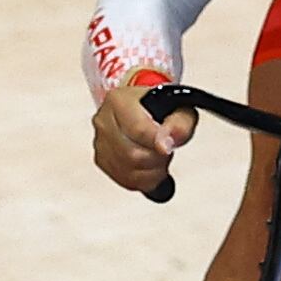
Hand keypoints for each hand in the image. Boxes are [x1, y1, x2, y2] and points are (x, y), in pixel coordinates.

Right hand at [90, 75, 194, 194]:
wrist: (144, 111)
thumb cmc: (159, 108)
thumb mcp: (179, 108)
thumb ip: (179, 123)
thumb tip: (171, 138)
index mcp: (119, 101)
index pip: (137, 128)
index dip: (156, 142)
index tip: (168, 150)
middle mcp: (104, 121)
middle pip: (131, 154)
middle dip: (156, 159)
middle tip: (168, 152)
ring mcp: (101, 142)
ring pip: (128, 170)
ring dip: (152, 172)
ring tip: (161, 159)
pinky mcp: (102, 160)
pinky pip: (125, 180)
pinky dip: (144, 180)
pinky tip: (152, 169)